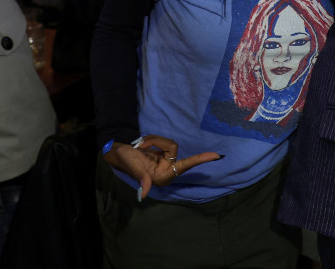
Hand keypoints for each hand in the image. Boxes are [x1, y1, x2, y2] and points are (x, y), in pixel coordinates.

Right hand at [103, 134, 218, 200]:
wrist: (117, 153)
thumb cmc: (125, 161)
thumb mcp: (134, 169)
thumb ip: (141, 180)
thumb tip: (143, 194)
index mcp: (163, 176)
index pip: (185, 166)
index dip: (200, 160)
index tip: (216, 155)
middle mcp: (167, 169)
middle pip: (173, 148)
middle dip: (158, 142)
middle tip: (142, 144)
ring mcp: (165, 161)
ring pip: (169, 143)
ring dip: (154, 140)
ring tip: (141, 145)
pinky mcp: (162, 153)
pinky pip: (163, 141)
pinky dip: (152, 139)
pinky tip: (143, 145)